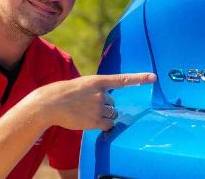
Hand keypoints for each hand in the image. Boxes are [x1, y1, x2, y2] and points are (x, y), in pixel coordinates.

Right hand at [30, 73, 155, 130]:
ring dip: (104, 117)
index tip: (154, 77)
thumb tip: (109, 105)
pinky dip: (105, 127)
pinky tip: (91, 122)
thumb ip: (97, 90)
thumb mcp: (83, 85)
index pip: (123, 79)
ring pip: (112, 115)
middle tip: (88, 106)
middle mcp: (101, 94)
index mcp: (98, 81)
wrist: (50, 104)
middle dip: (105, 107)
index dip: (139, 78)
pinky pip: (109, 126)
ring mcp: (98, 108)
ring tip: (87, 113)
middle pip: (114, 104)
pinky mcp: (95, 121)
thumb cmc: (65, 93)